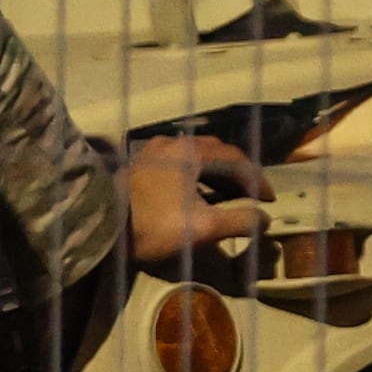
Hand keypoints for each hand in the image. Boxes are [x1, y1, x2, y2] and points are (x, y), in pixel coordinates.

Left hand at [120, 135, 268, 267]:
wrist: (101, 228)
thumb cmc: (154, 225)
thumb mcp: (203, 228)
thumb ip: (239, 221)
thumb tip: (265, 220)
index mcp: (190, 152)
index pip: (235, 158)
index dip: (257, 178)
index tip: (269, 199)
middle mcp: (172, 143)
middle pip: (216, 152)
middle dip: (238, 172)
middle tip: (253, 193)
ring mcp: (153, 152)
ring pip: (195, 156)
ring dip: (217, 173)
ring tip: (229, 193)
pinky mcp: (140, 165)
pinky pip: (178, 163)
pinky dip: (196, 175)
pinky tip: (197, 193)